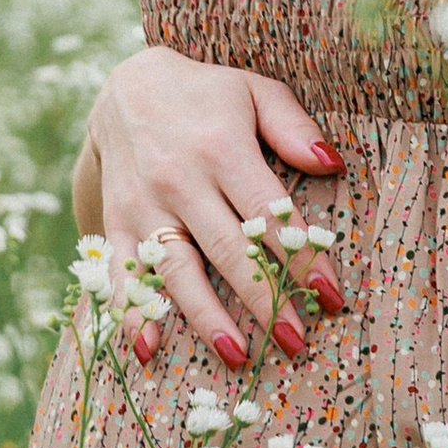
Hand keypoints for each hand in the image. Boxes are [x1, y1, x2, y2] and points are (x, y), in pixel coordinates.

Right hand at [81, 44, 345, 368]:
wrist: (125, 89)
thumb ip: (293, 126)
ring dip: (206, 319)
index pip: (269, 214)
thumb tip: (333, 163)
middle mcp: (179, 181)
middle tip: (296, 342)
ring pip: (176, 271)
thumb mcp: (254, 91)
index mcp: (221, 148)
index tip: (330, 297)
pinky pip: (123, 273)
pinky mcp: (114, 223)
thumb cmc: (206, 96)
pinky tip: (148, 351)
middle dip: (264, 301)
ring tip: (239, 358)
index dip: (301, 258)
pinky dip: (132, 313)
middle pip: (228, 251)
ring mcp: (142, 206)